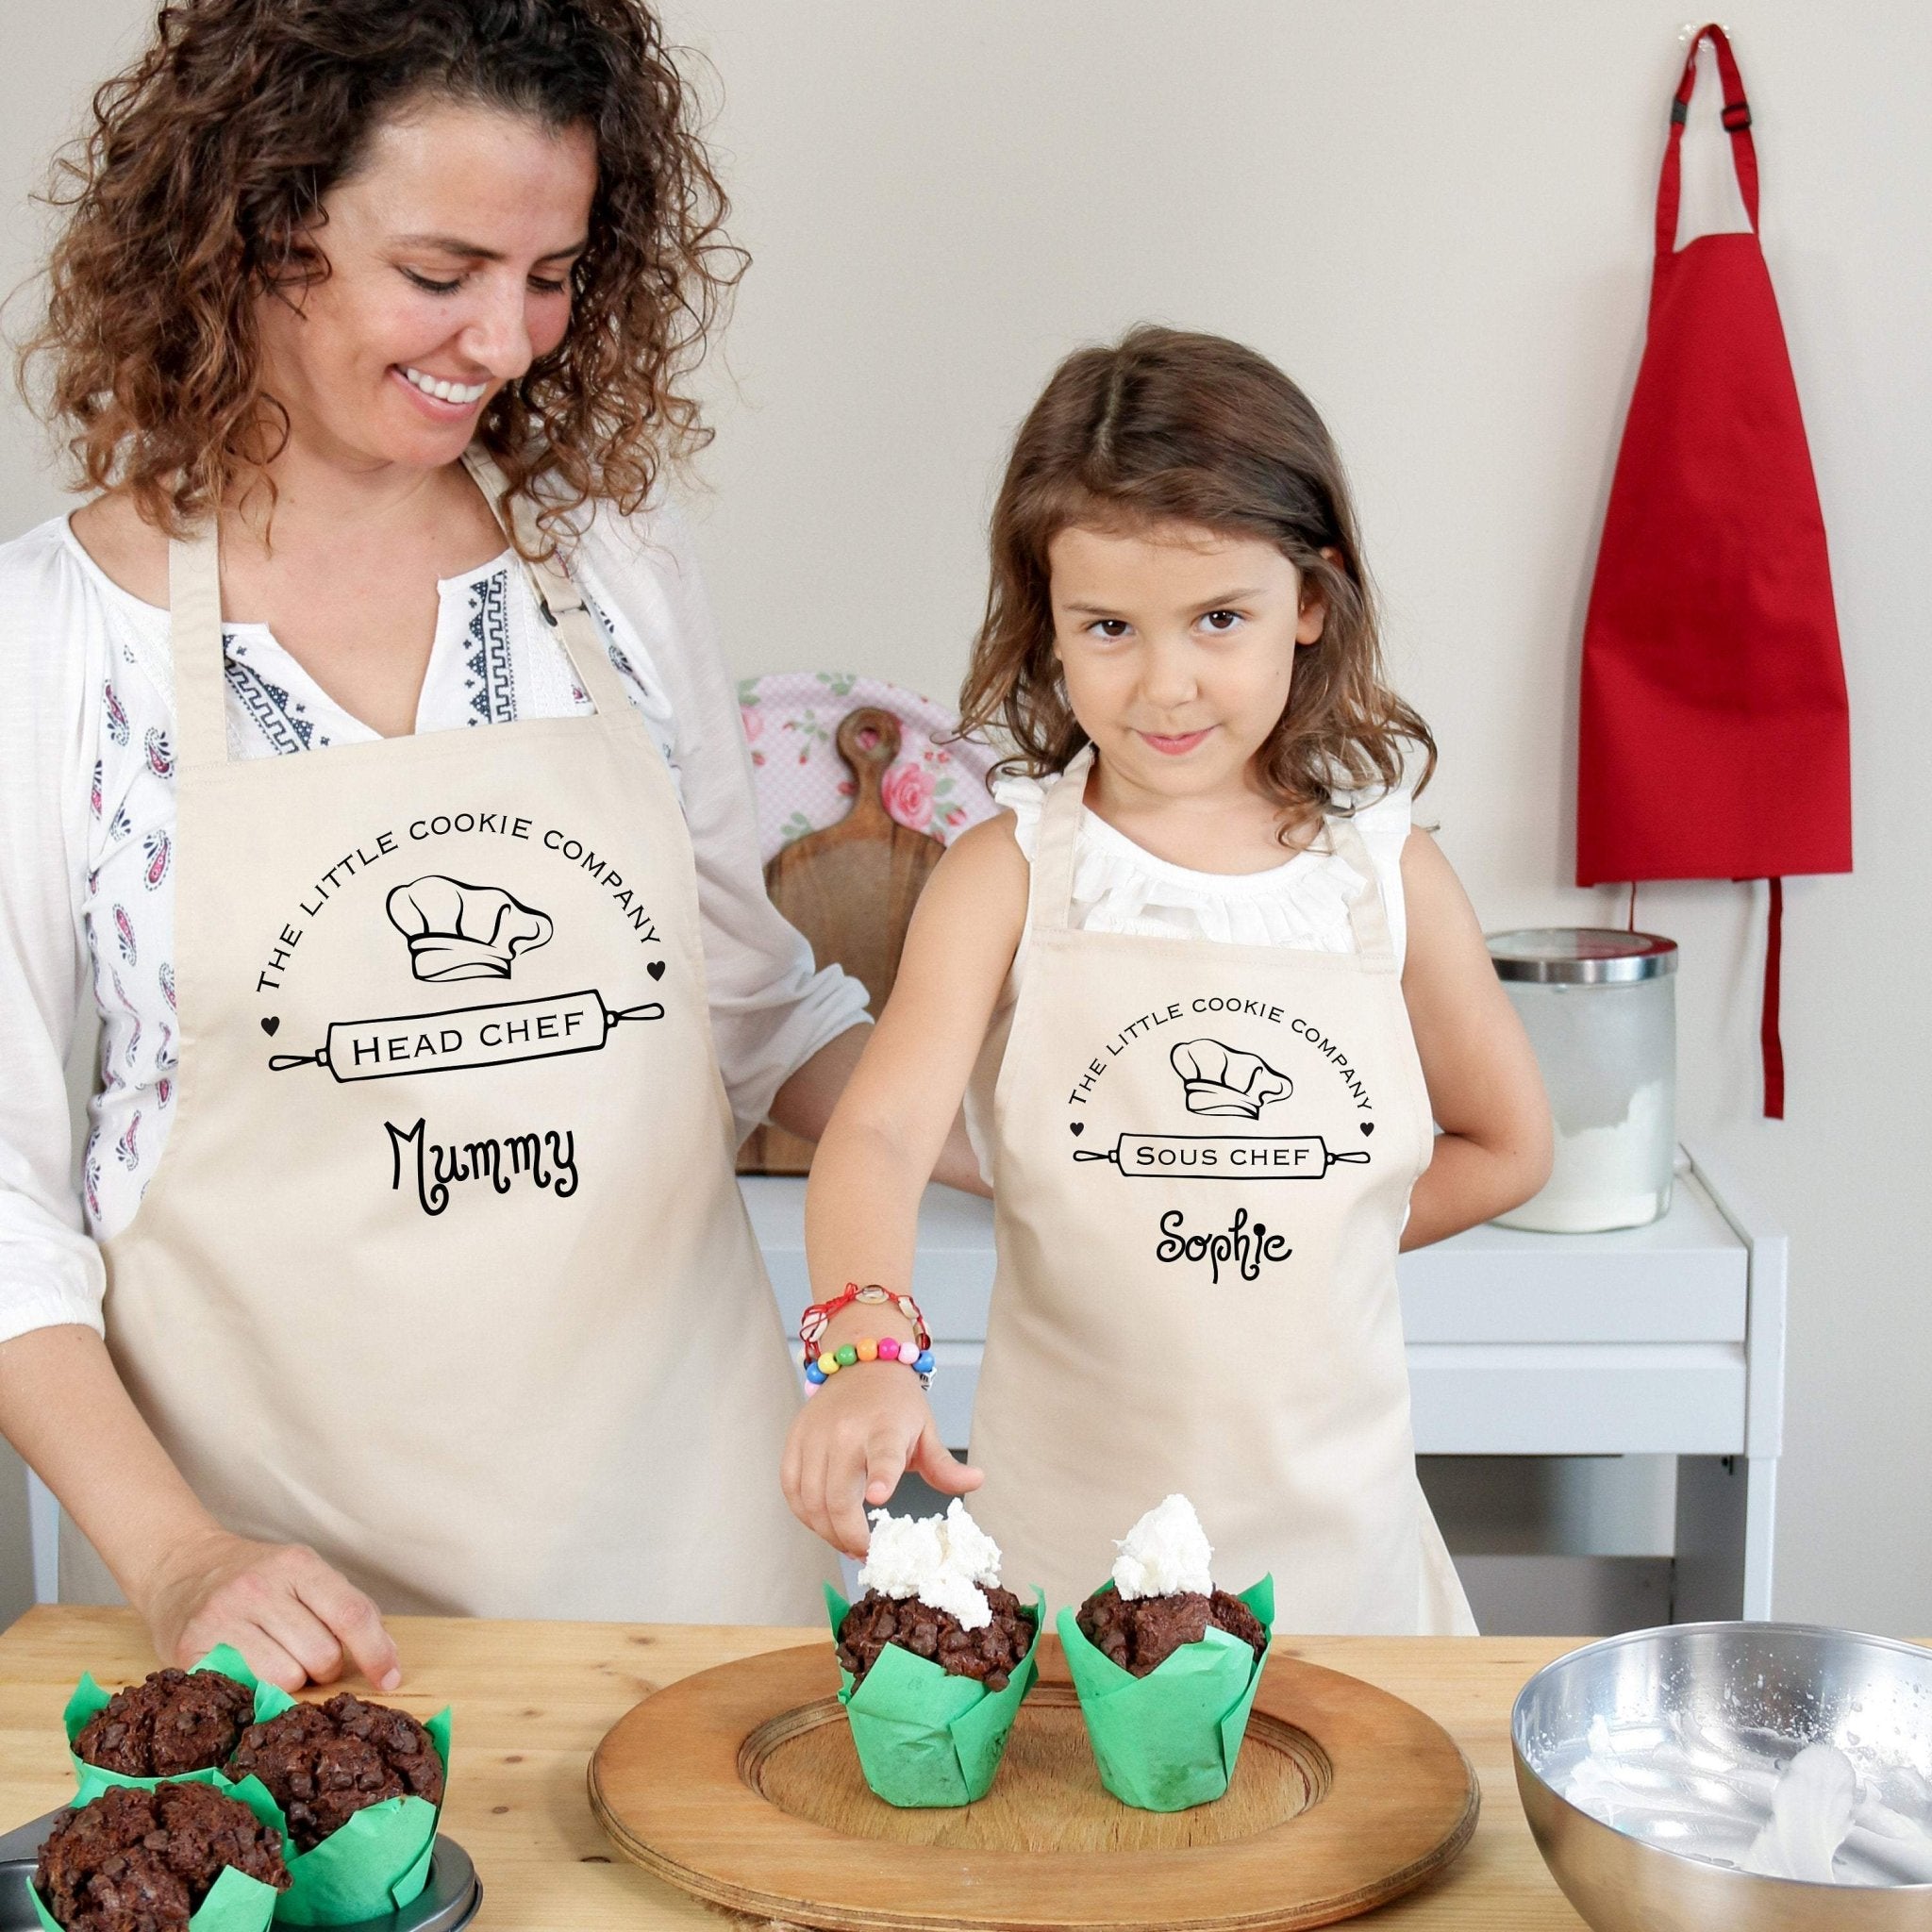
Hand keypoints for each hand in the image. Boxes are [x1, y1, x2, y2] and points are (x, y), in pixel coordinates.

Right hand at [135, 1527, 401, 1694]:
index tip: (389, 1679)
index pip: (351, 1614)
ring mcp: (223, 1617)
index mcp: (297, 1565)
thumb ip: (345, 1608)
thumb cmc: (256, 1577)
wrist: (181, 1567)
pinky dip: (255, 1691)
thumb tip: (386, 1657)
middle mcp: (259, 1587)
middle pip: (321, 1655)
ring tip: (275, 1660)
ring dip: (291, 1682)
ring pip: (285, 1679)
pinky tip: (249, 1673)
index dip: (376, 1653)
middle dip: (325, 1669)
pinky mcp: (192, 1649)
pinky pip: (244, 1689)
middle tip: (307, 1657)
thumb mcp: (303, 1573)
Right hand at [782, 1364, 981, 1557]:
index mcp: (885, 1427)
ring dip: (826, 1532)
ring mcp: (815, 1435)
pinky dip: (804, 1513)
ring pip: (811, 1500)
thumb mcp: (926, 1431)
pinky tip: (822, 1523)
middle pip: (838, 1495)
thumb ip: (945, 1465)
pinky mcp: (795, 1439)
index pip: (883, 1454)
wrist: (863, 1365)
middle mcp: (846, 1431)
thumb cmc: (897, 1405)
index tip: (880, 1498)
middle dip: (850, 1536)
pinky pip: (791, 1488)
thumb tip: (977, 1481)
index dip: (881, 1476)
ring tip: (846, 1543)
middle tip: (865, 1554)